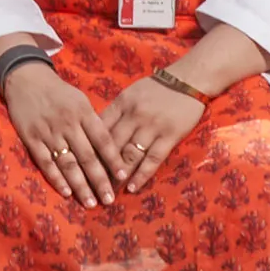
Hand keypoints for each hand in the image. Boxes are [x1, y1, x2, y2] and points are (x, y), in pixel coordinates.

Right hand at [0, 59, 120, 205]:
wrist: (26, 78)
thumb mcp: (80, 100)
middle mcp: (68, 124)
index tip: (124, 177)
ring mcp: (49, 133)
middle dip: (100, 180)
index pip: (103, 139)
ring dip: (80, 186)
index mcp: (83, 113)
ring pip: (68, 164)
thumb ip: (93, 122)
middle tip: (109, 200)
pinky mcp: (31, 139)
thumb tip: (110, 149)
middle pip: (87, 156)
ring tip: (91, 203)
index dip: (114, 159)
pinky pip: (46, 163)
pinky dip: (56, 179)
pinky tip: (67, 193)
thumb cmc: (59, 92)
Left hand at [98, 72, 205, 195]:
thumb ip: (115, 112)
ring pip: (130, 155)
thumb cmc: (157, 87)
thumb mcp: (130, 94)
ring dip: (119, 175)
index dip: (89, 148)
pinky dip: (141, 175)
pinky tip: (132, 187)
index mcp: (122, 103)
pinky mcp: (170, 136)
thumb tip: (95, 132)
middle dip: (100, 166)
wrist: (188, 79)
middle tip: (90, 185)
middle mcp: (134, 115)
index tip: (81, 165)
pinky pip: (153, 159)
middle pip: (112, 145)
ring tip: (109, 191)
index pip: (100, 128)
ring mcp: (152, 127)